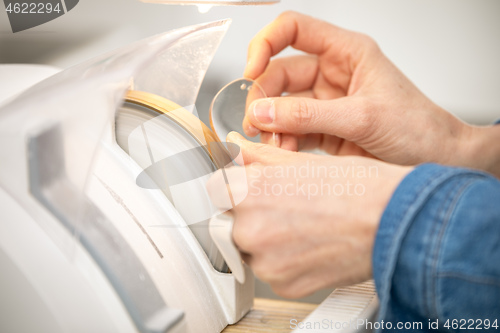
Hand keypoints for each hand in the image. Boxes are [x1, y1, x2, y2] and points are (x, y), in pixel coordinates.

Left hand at [207, 132, 411, 297]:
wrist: (394, 221)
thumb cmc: (358, 188)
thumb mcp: (301, 160)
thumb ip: (258, 157)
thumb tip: (236, 150)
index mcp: (250, 192)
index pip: (216, 189)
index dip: (235, 187)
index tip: (246, 189)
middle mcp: (251, 230)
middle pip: (232, 221)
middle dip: (251, 214)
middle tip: (286, 206)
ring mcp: (266, 262)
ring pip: (252, 248)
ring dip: (268, 239)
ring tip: (304, 224)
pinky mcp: (284, 285)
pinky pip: (272, 271)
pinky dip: (285, 260)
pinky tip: (311, 244)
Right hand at [242, 11, 496, 171]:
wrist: (436, 161)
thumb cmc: (417, 128)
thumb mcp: (362, 117)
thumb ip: (308, 115)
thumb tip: (262, 113)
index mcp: (346, 53)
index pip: (293, 30)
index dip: (265, 44)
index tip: (251, 71)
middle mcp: (332, 74)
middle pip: (279, 74)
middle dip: (264, 99)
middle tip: (258, 124)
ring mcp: (325, 103)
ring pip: (281, 106)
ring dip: (271, 126)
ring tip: (274, 145)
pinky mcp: (323, 130)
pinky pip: (291, 131)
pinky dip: (282, 142)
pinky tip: (284, 153)